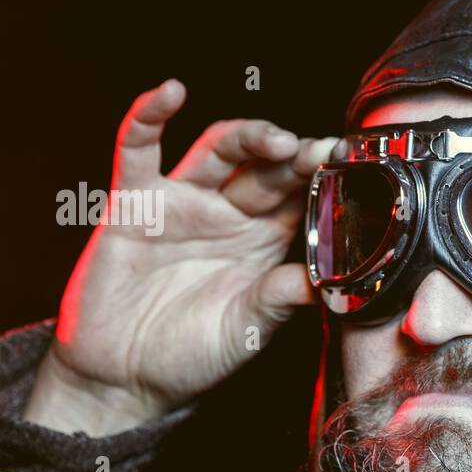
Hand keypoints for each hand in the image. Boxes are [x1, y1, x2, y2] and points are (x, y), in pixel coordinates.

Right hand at [25, 78, 341, 434]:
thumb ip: (280, 300)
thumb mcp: (247, 332)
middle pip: (267, 169)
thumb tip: (325, 281)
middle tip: (320, 152)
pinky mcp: (135, 203)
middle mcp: (229, 215)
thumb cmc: (190, 356)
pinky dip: (148, 115)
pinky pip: (138, 150)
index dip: (322, 182)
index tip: (347, 171)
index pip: (300, 198)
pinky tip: (169, 92)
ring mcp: (184, 203)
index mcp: (265, 242)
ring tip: (276, 139)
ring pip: (219, 151)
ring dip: (248, 136)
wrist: (124, 380)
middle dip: (295, 156)